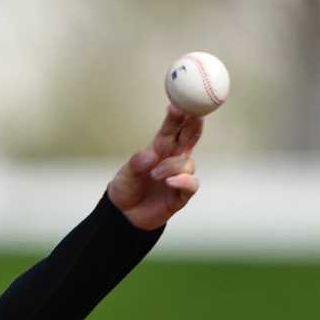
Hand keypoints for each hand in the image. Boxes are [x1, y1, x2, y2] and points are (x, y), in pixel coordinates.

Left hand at [107, 103, 202, 230]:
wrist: (125, 215)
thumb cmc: (127, 188)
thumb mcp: (126, 173)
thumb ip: (137, 162)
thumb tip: (151, 155)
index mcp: (160, 147)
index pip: (173, 127)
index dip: (178, 115)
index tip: (178, 104)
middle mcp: (174, 158)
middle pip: (190, 136)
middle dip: (194, 124)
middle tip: (194, 115)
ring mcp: (180, 175)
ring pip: (188, 162)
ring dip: (172, 166)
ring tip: (154, 175)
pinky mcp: (182, 194)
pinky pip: (191, 184)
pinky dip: (182, 181)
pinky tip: (169, 182)